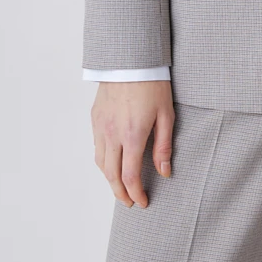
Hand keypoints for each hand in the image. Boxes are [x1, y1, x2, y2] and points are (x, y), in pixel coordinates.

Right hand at [90, 81, 174, 206]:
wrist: (131, 59)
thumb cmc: (152, 84)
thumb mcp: (166, 114)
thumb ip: (163, 146)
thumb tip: (164, 172)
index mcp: (132, 135)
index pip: (130, 176)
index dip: (136, 194)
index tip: (143, 202)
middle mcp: (112, 134)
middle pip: (111, 176)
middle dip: (120, 194)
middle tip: (130, 203)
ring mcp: (101, 126)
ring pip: (101, 163)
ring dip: (110, 180)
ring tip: (121, 187)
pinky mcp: (95, 118)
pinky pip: (96, 147)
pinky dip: (103, 161)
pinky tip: (112, 162)